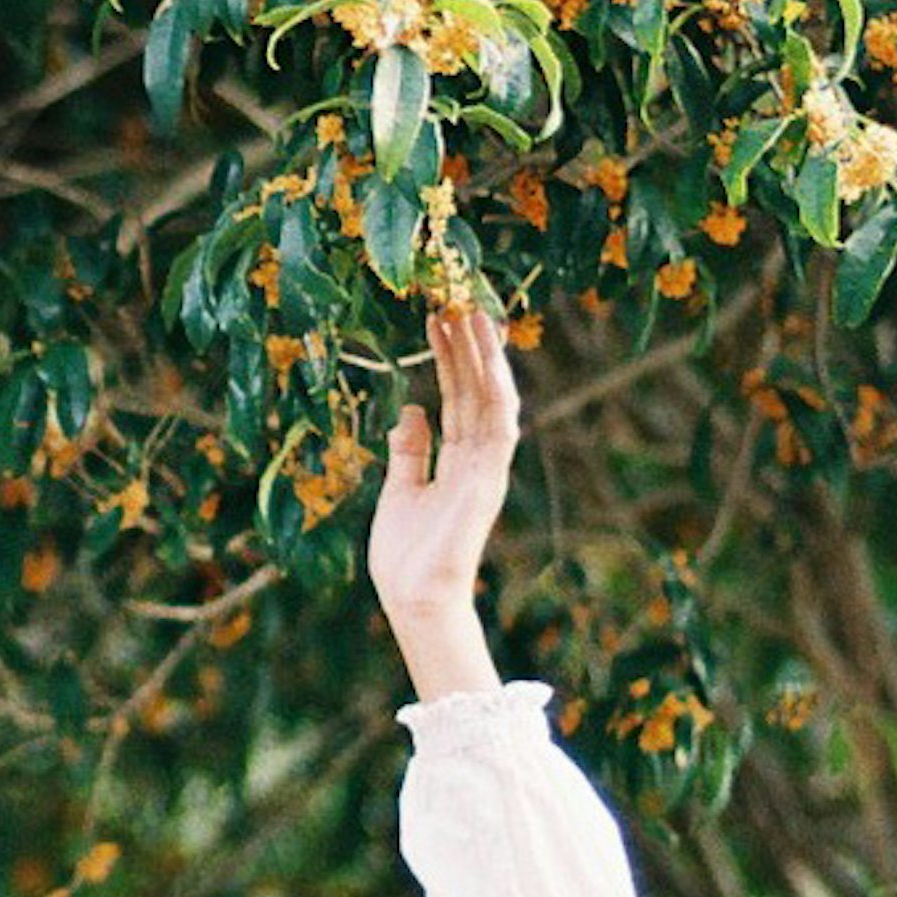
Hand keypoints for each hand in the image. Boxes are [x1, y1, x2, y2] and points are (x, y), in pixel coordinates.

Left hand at [366, 298, 521, 644]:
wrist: (413, 597)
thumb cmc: (405, 556)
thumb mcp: (398, 490)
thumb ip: (410, 450)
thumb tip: (411, 409)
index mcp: (456, 460)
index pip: (457, 397)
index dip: (448, 358)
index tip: (435, 320)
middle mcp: (477, 458)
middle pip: (476, 389)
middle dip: (468, 345)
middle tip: (456, 298)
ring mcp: (487, 466)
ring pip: (493, 397)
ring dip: (485, 356)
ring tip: (472, 311)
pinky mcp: (489, 477)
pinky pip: (498, 423)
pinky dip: (495, 387)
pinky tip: (487, 355)